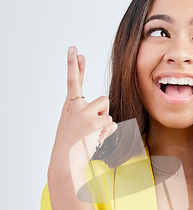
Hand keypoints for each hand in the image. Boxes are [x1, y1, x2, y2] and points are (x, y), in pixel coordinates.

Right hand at [48, 46, 116, 178]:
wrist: (65, 160)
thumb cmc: (72, 146)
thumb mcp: (77, 126)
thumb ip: (90, 117)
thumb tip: (110, 122)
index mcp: (70, 106)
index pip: (74, 81)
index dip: (75, 65)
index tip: (74, 49)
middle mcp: (76, 106)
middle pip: (103, 100)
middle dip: (103, 112)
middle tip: (85, 93)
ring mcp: (85, 113)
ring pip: (108, 113)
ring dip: (105, 125)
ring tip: (92, 135)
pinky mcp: (94, 122)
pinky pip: (111, 124)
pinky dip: (106, 134)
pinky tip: (95, 140)